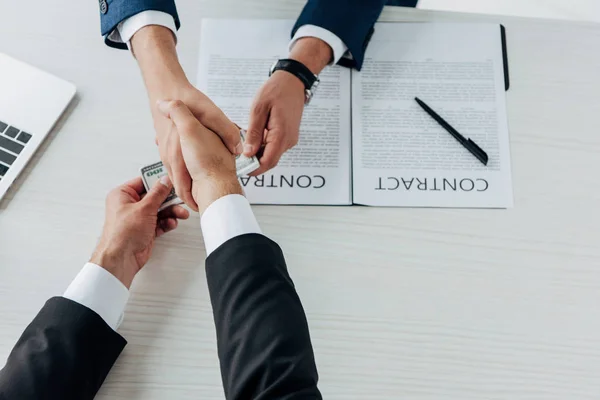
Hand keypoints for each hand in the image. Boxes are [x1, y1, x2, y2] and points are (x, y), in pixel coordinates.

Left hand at [90, 176, 189, 287]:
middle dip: (168, 199)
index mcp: (122, 195)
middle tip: (179, 198)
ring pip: (159, 210)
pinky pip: (160, 222)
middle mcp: (129, 205)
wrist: (121, 258)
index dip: (158, 180)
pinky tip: (171, 223)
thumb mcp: (144, 208)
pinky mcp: (145, 230)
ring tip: (180, 214)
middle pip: (154, 196)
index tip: (171, 178)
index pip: (143, 181)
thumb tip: (165, 181)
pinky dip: (167, 222)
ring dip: (171, 212)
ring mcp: (138, 218)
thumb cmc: (122, 234)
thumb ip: (157, 193)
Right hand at [131, 25, 241, 210]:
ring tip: (201, 203)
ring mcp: (166, 153)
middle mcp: (170, 154)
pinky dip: (184, 180)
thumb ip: (227, 131)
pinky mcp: (167, 150)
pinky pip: (175, 170)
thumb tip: (240, 147)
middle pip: (180, 187)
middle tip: (205, 210)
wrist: (169, 89)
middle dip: (193, 200)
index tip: (205, 209)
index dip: (195, 200)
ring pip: (177, 180)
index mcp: (179, 150)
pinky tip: (195, 183)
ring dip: (188, 192)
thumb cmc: (191, 102)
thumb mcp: (212, 115)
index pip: (184, 185)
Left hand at [244, 71, 304, 174]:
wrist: (292, 81)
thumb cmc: (276, 90)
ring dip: (258, 154)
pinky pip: (275, 146)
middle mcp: (288, 140)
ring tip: (243, 146)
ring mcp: (290, 138)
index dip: (254, 169)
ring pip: (272, 154)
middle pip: (270, 161)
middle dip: (254, 164)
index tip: (240, 170)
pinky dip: (263, 147)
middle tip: (237, 160)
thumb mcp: (259, 109)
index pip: (268, 162)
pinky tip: (253, 138)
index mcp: (281, 135)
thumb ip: (254, 132)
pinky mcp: (288, 135)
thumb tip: (248, 153)